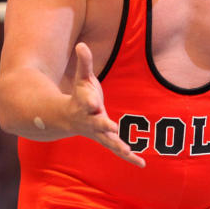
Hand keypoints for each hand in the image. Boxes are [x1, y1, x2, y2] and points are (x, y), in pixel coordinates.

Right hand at [68, 43, 145, 168]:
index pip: (87, 102)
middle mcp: (90, 121)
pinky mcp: (106, 140)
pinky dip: (129, 157)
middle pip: (97, 124)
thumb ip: (84, 63)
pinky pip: (118, 150)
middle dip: (104, 126)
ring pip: (108, 142)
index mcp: (84, 105)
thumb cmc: (79, 95)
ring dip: (119, 147)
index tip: (93, 101)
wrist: (68, 118)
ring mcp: (98, 133)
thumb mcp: (82, 78)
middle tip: (112, 128)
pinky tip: (141, 164)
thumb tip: (81, 44)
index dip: (89, 101)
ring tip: (129, 152)